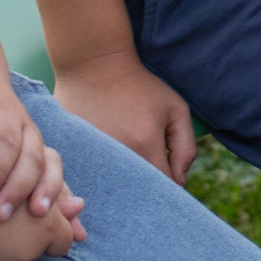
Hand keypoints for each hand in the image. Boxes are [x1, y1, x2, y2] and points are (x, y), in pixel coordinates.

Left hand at [0, 57, 74, 228]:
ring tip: (40, 216)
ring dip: (49, 192)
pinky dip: (65, 199)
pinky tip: (72, 223)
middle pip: (32, 157)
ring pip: (51, 166)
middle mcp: (27, 129)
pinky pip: (58, 177)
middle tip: (0, 216)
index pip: (5, 142)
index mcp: (3, 114)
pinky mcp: (42, 157)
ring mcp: (38, 142)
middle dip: (20, 188)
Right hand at [54, 51, 197, 184]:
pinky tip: (103, 167)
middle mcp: (118, 156)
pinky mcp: (74, 156)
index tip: (166, 180)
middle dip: (146, 192)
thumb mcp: (175, 108)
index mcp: (145, 145)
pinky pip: (92, 180)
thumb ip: (186, 147)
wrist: (94, 66)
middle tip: (145, 176)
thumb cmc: (140, 87)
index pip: (163, 188)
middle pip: (137, 194)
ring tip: (124, 168)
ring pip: (114, 189)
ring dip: (122, 186)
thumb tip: (179, 182)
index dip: (169, 189)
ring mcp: (93, 157)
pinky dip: (100, 179)